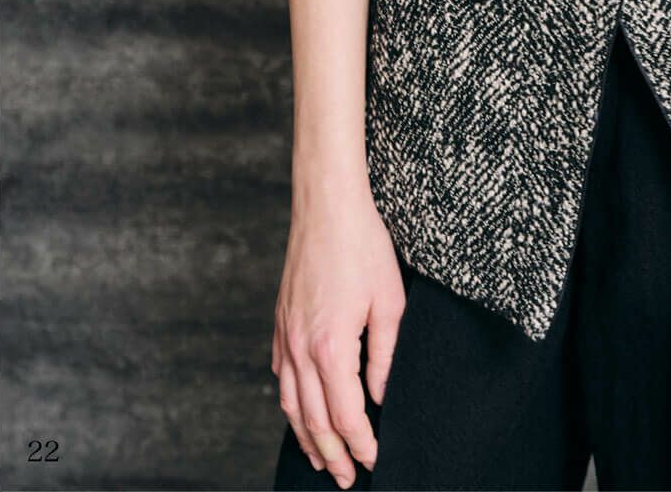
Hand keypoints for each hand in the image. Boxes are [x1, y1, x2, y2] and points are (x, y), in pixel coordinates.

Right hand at [271, 181, 405, 487]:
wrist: (326, 206)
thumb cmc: (362, 246)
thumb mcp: (390, 301)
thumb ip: (386, 355)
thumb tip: (382, 395)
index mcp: (331, 346)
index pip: (346, 415)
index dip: (361, 444)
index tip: (374, 461)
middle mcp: (301, 348)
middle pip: (314, 419)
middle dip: (332, 454)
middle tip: (346, 478)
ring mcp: (285, 335)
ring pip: (291, 403)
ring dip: (306, 436)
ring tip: (322, 459)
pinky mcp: (281, 322)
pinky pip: (281, 376)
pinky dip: (290, 403)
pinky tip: (300, 411)